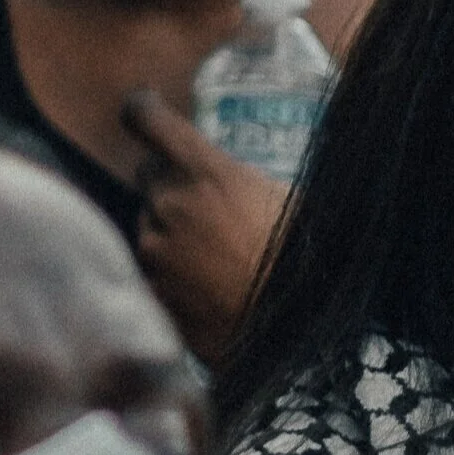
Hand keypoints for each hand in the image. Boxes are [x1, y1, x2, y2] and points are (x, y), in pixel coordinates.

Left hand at [125, 88, 289, 364]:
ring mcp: (157, 251)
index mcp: (205, 172)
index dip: (144, 112)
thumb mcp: (280, 201)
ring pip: (149, 227)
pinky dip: (173, 280)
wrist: (309, 343)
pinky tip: (210, 295)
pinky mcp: (154, 293)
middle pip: (149, 177)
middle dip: (171, 188)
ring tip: (222, 266)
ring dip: (171, 237)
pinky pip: (152, 273)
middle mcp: (171, 204)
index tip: (145, 111)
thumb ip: (227, 176)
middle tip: (214, 218)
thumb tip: (204, 165)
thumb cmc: (308, 264)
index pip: (145, 117)